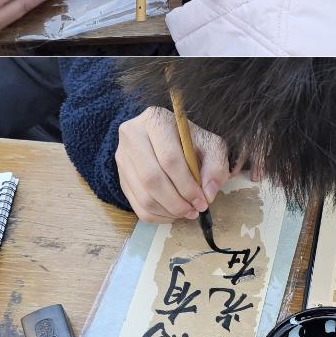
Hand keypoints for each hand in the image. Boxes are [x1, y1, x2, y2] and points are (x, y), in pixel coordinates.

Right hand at [115, 107, 235, 222]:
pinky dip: (157, 216)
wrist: (165, 136)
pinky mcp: (120, 175)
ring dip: (168, 211)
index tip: (202, 201)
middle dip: (176, 202)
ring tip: (186, 212)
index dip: (187, 185)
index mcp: (155, 120)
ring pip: (143, 196)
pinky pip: (136, 205)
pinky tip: (172, 213)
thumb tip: (208, 193)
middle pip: (152, 179)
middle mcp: (132, 135)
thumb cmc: (190, 140)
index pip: (169, 158)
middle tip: (194, 210)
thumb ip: (215, 166)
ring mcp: (122, 156)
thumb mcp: (209, 145)